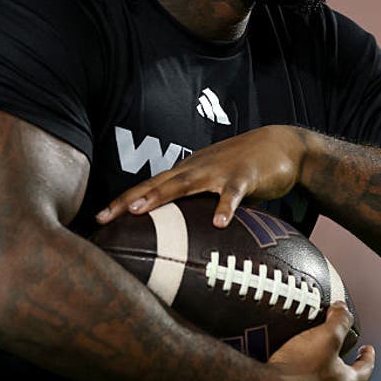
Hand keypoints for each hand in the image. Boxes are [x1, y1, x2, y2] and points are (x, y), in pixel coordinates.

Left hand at [97, 125, 306, 227]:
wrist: (281, 145)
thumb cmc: (243, 167)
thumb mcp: (213, 183)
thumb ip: (197, 204)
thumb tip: (177, 235)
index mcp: (187, 171)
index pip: (149, 186)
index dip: (123, 200)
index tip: (98, 218)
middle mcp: (197, 168)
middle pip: (158, 184)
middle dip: (129, 199)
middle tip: (104, 216)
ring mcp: (219, 171)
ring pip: (186, 184)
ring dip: (162, 196)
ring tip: (139, 211)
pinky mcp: (245, 176)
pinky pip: (233, 193)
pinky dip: (225, 206)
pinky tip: (219, 223)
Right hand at [268, 302, 375, 380]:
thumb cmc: (300, 373)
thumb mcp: (327, 337)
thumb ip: (339, 321)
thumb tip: (343, 309)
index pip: (365, 369)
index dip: (367, 357)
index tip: (367, 350)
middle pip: (342, 380)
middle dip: (338, 365)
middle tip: (332, 351)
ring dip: (316, 375)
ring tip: (303, 359)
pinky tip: (284, 371)